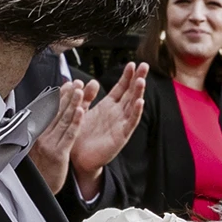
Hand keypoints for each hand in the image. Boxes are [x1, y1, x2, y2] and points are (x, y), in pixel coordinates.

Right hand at [26, 81, 88, 193]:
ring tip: (80, 90)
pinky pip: (68, 135)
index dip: (59, 96)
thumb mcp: (40, 145)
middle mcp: (40, 135)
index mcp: (36, 132)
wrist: (38, 190)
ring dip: (72, 104)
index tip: (67, 84)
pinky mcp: (57, 154)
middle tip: (77, 82)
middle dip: (67, 95)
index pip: (48, 110)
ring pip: (63, 120)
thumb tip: (51, 111)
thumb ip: (46, 128)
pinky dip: (75, 122)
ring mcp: (48, 144)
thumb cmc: (40, 168)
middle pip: (56, 111)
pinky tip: (81, 112)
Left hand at [71, 64, 148, 199]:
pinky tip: (139, 102)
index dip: (127, 76)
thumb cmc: (80, 135)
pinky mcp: (120, 136)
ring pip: (132, 105)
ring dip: (137, 93)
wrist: (77, 158)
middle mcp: (117, 113)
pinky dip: (135, 113)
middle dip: (137, 79)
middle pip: (130, 93)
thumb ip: (86, 96)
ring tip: (141, 80)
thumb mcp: (82, 111)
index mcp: (108, 106)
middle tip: (144, 65)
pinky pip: (130, 123)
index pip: (121, 87)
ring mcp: (120, 124)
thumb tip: (92, 81)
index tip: (132, 64)